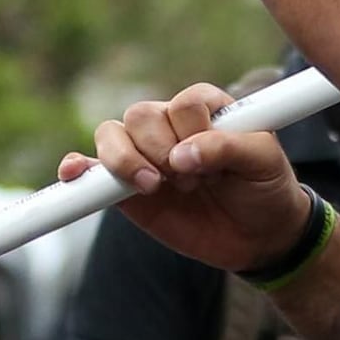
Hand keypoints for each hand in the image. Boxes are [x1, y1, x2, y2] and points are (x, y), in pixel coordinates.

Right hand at [64, 86, 320, 279]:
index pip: (185, 103)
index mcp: (205, 107)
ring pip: (111, 135)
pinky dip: (79, 170)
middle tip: (190, 182)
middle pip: (141, 115)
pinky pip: (90, 170)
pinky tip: (74, 174)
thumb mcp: (264, 162)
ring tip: (155, 186)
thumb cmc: (265, 188)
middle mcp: (170, 124)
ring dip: (126, 161)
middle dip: (160, 150)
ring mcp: (144, 154)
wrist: (259, 236)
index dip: (194, 133)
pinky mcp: (126, 188)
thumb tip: (181, 155)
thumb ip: (227, 148)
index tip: (213, 166)